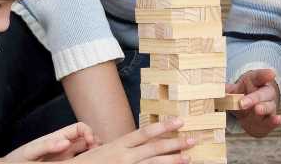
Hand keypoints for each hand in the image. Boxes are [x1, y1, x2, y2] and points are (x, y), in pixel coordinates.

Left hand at [4, 122, 98, 161]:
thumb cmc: (18, 160)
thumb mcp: (31, 152)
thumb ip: (47, 146)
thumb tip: (66, 142)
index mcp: (58, 137)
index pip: (79, 128)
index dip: (89, 132)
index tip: (91, 142)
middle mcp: (64, 145)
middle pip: (87, 138)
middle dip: (97, 141)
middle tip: (100, 153)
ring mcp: (66, 156)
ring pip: (86, 150)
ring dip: (95, 151)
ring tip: (99, 159)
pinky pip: (81, 161)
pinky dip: (88, 159)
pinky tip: (90, 162)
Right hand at [70, 118, 194, 163]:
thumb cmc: (87, 163)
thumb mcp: (102, 150)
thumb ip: (121, 146)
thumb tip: (136, 142)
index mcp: (119, 144)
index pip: (145, 132)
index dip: (164, 126)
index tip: (179, 121)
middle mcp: (124, 156)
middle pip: (155, 148)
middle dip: (176, 143)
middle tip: (193, 139)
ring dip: (173, 160)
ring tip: (188, 158)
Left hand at [225, 69, 280, 136]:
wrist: (249, 112)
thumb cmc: (242, 95)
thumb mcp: (233, 90)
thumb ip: (225, 90)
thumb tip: (214, 90)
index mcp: (255, 82)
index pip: (259, 77)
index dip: (264, 75)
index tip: (271, 74)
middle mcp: (265, 93)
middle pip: (262, 94)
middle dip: (253, 98)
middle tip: (243, 102)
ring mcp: (269, 107)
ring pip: (269, 107)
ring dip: (263, 108)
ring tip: (257, 110)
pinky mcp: (269, 120)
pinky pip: (272, 121)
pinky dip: (274, 121)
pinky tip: (278, 119)